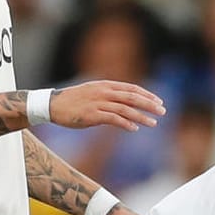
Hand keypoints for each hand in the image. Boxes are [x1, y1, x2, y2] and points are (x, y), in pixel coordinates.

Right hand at [49, 80, 165, 131]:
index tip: (158, 101)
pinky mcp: (92, 115)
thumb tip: (124, 106)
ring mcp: (98, 103)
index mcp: (105, 85)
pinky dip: (125, 123)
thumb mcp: (93, 93)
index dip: (147, 95)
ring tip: (153, 123)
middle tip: (163, 111)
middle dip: (149, 104)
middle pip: (132, 97)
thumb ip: (109, 98)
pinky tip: (134, 128)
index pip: (131, 88)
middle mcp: (104, 92)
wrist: (52, 105)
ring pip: (125, 109)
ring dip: (141, 116)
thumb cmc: (73, 101)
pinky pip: (113, 119)